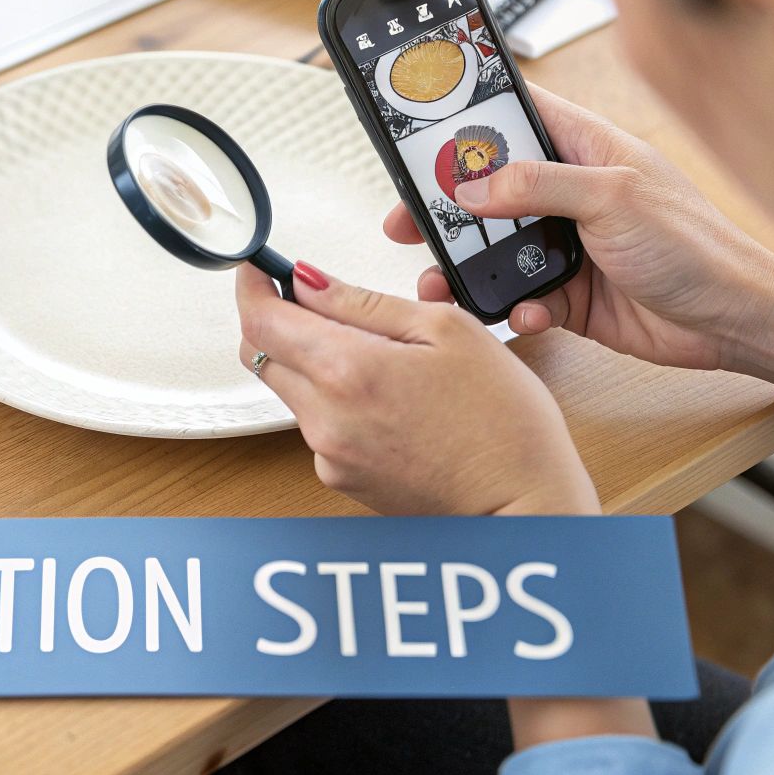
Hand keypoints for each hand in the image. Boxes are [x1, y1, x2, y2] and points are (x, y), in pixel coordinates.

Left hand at [236, 262, 598, 514]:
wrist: (522, 507)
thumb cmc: (503, 421)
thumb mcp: (447, 330)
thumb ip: (364, 302)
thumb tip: (306, 280)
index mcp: (348, 370)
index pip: (261, 320)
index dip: (251, 286)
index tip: (258, 267)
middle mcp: (324, 418)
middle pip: (264, 355)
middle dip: (278, 320)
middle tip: (315, 300)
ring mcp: (327, 454)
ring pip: (291, 389)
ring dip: (311, 361)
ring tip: (379, 356)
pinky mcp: (339, 477)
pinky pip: (317, 424)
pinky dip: (335, 400)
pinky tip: (388, 400)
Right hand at [382, 87, 773, 372]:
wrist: (736, 322)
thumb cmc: (698, 247)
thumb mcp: (613, 198)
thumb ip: (538, 184)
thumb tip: (473, 183)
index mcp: (587, 149)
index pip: (517, 114)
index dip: (468, 117)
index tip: (418, 125)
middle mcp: (572, 193)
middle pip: (488, 189)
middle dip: (444, 206)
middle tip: (407, 221)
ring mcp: (568, 245)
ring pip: (495, 249)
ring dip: (467, 267)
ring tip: (442, 282)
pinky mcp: (569, 294)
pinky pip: (519, 297)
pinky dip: (512, 307)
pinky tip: (524, 311)